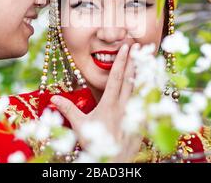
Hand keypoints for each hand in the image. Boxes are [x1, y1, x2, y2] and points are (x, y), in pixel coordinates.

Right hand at [50, 43, 142, 161]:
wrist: (112, 162)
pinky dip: (152, 92)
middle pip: (130, 79)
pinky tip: (156, 85)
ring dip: (145, 74)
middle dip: (134, 62)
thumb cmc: (95, 143)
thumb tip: (54, 97)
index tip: (125, 49)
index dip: (121, 62)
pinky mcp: (141, 122)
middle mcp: (124, 106)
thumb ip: (68, 109)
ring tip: (150, 60)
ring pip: (142, 90)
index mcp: (109, 104)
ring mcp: (134, 114)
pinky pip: (149, 104)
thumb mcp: (79, 125)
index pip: (116, 78)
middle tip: (139, 47)